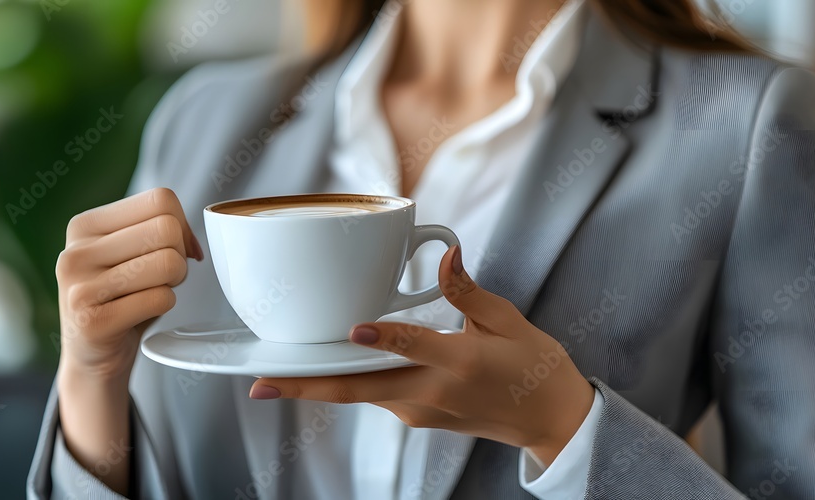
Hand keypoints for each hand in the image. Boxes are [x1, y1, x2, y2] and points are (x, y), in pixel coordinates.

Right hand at [56, 187, 203, 379]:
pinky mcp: (92, 322)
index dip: (183, 226)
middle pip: (167, 229)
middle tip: (162, 279)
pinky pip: (161, 298)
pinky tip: (141, 315)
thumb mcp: (129, 255)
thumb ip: (157, 230)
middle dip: (180, 257)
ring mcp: (80, 287)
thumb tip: (193, 243)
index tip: (176, 250)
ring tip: (150, 294)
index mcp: (84, 225)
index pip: (160, 199)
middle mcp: (75, 252)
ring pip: (168, 262)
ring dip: (174, 283)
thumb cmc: (119, 300)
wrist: (92, 358)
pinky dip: (165, 306)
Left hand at [249, 246, 593, 464]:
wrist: (552, 421)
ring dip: (317, 387)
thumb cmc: (534, 366)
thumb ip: (468, 291)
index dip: (383, 338)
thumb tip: (446, 253)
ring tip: (273, 377)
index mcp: (461, 362)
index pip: (414, 347)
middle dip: (308, 387)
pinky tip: (316, 371)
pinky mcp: (416, 417)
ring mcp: (421, 411)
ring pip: (359, 395)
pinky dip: (343, 383)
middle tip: (262, 385)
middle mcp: (433, 392)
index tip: (353, 330)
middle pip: (360, 388)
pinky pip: (372, 396)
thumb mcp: (508, 320)